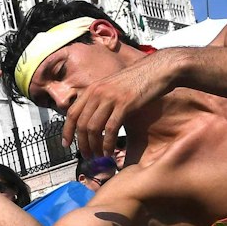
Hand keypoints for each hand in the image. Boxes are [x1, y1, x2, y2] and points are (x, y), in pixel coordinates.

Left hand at [61, 49, 180, 157]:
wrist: (159, 69)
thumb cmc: (139, 80)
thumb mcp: (113, 87)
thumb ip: (101, 100)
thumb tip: (93, 120)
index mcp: (93, 88)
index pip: (71, 113)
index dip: (67, 131)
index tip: (66, 144)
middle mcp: (97, 92)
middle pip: (80, 124)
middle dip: (82, 144)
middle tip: (86, 156)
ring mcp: (110, 98)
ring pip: (93, 129)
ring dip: (94, 147)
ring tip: (98, 156)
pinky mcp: (124, 104)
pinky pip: (110, 129)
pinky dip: (107, 144)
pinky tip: (109, 152)